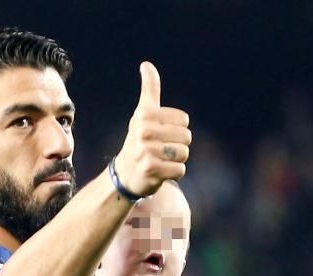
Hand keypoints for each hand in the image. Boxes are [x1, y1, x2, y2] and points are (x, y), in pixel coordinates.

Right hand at [113, 62, 191, 196]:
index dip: (178, 127)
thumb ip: (150, 90)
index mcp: (145, 114)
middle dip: (179, 145)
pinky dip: (174, 172)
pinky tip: (162, 171)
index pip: (184, 119)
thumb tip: (147, 64)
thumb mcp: (142, 113)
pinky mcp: (151, 169)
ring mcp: (147, 150)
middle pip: (186, 137)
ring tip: (162, 159)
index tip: (161, 132)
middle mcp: (144, 130)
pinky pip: (180, 169)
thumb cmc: (139, 139)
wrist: (125, 173)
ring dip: (177, 160)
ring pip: (184, 153)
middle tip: (162, 149)